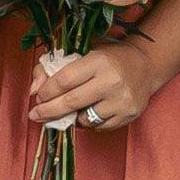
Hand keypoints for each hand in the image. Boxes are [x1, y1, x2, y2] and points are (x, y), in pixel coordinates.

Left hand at [23, 40, 164, 139]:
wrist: (146, 65)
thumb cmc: (108, 58)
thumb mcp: (81, 52)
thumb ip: (52, 67)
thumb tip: (33, 91)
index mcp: (97, 62)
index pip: (64, 80)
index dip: (47, 91)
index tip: (38, 97)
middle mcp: (111, 82)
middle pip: (71, 102)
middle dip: (48, 111)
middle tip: (34, 115)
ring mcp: (122, 101)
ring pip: (85, 119)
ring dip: (70, 118)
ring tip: (66, 111)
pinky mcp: (129, 115)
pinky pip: (100, 127)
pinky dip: (88, 124)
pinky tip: (85, 114)